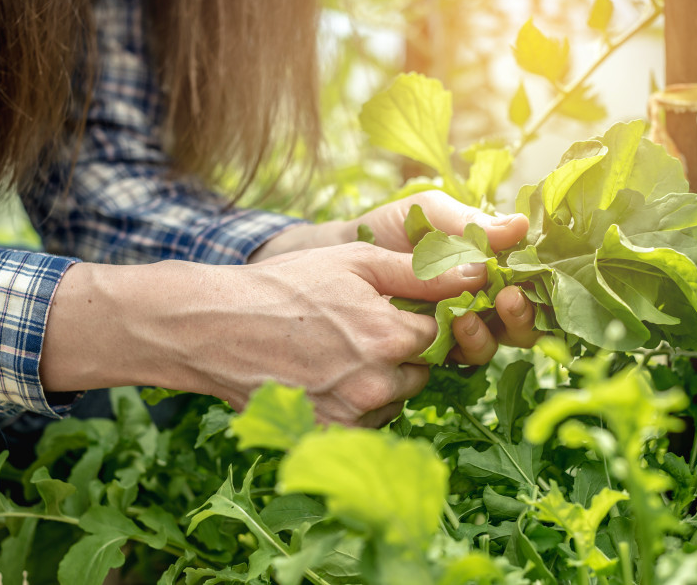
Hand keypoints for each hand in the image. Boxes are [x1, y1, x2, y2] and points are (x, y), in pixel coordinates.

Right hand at [41, 243, 488, 426]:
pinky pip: (367, 423)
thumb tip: (479, 272)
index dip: (420, 318)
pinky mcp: (328, 436)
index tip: (394, 308)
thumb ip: (423, 271)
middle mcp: (376, 385)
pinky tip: (327, 376)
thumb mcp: (356, 261)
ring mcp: (351, 416)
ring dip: (383, 380)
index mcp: (389, 337)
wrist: (217, 327)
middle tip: (361, 329)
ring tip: (339, 351)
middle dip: (404, 351)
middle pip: (421, 371)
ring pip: (395, 399)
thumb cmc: (288, 286)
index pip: (441, 334)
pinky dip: (357, 404)